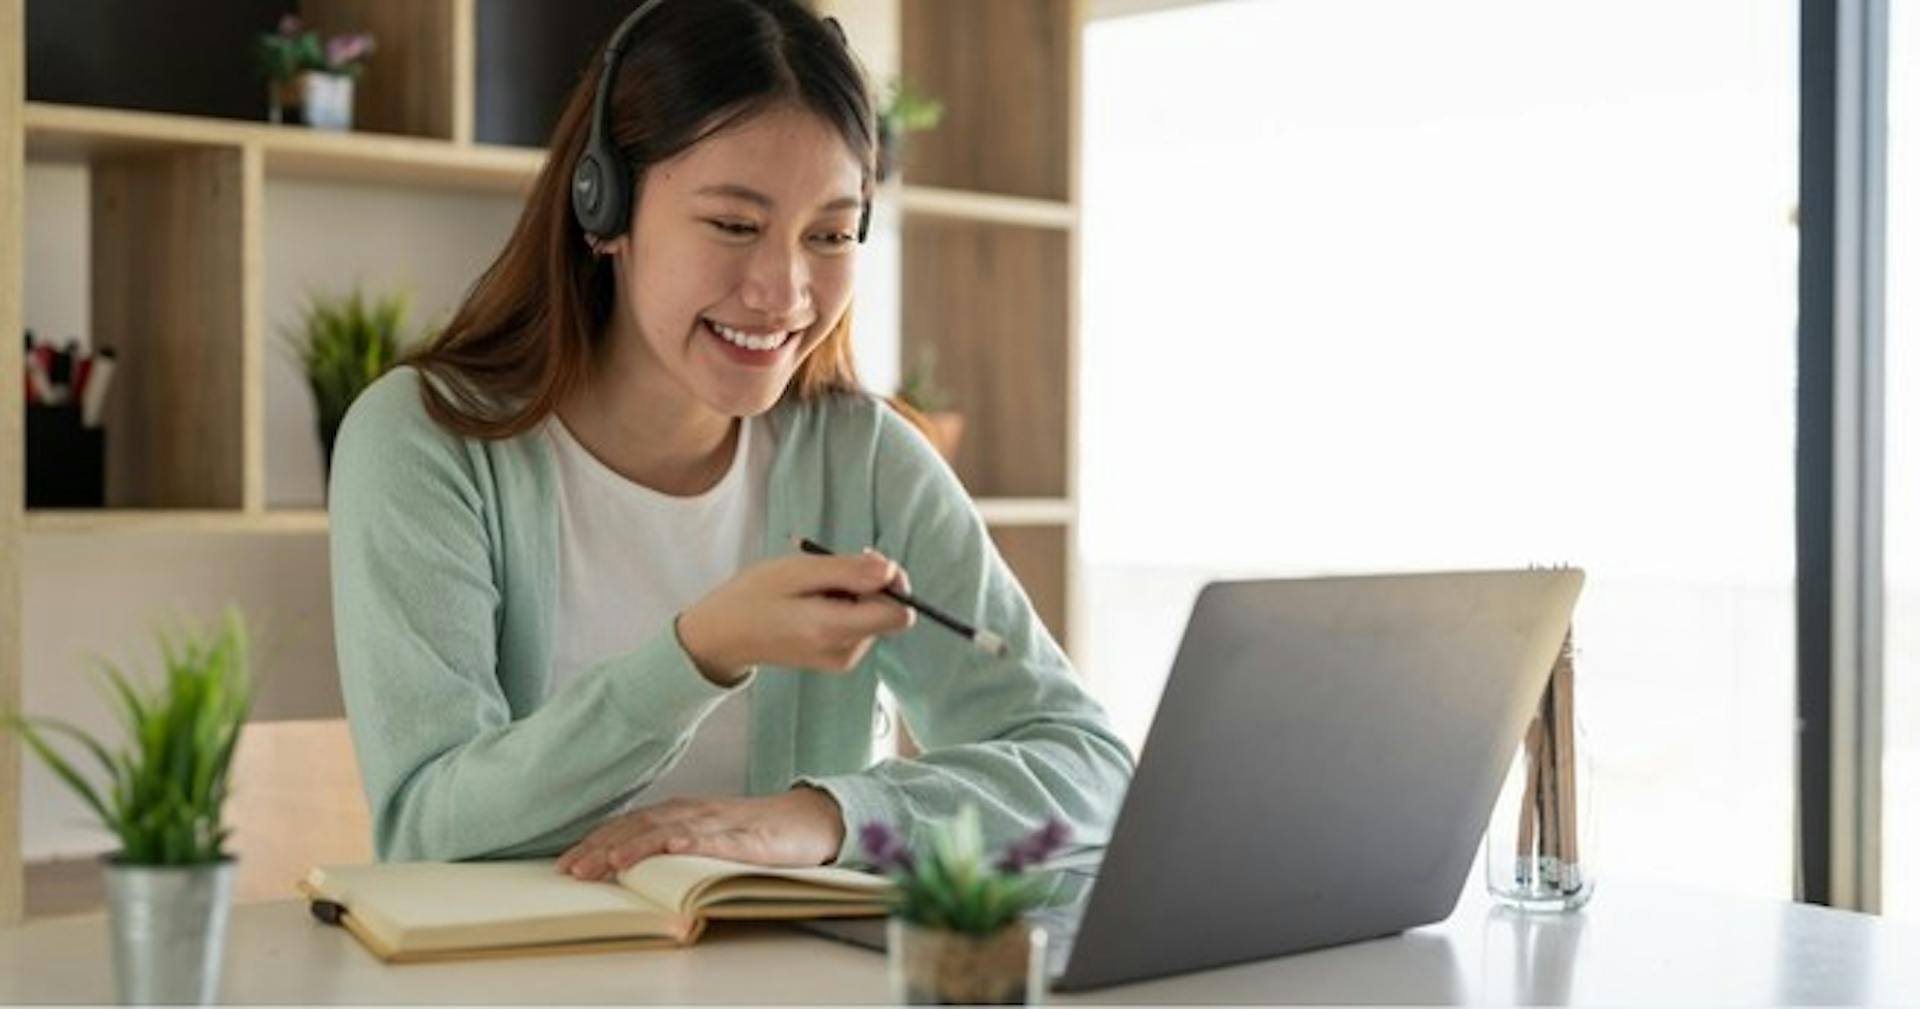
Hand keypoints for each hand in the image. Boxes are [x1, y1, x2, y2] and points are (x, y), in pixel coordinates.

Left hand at [555, 787, 846, 880]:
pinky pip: (718, 839)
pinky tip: (674, 847)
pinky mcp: (749, 837)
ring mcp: (721, 823)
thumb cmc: (754, 832)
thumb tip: (626, 861)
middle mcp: (695, 812)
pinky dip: (694, 841)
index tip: (565, 864)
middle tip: (571, 870)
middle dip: (603, 848)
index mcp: (681, 812)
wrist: (808, 819)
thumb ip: (671, 841)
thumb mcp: (705, 835)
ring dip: (637, 846)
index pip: (629, 825)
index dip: (595, 842)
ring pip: (672, 831)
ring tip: (609, 863)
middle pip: (640, 826)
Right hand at [676, 548, 913, 685]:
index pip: (900, 614)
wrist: (722, 636)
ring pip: (874, 618)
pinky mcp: (836, 659)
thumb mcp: (797, 571)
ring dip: (854, 594)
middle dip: (870, 585)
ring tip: (812, 586)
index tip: (865, 563)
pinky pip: (859, 626)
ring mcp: (842, 659)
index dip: (893, 584)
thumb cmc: (752, 597)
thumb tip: (892, 569)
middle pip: (889, 614)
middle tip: (830, 568)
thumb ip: (848, 571)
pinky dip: (845, 607)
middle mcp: (845, 652)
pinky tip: (813, 600)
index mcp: (835, 631)